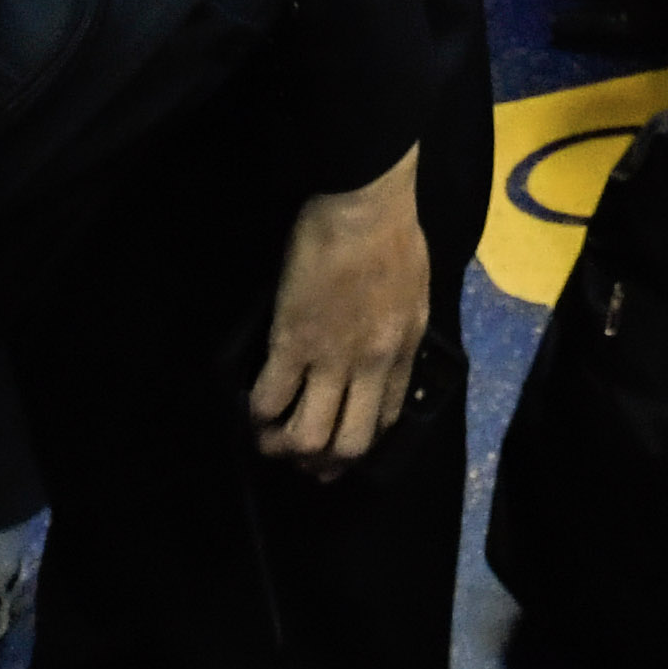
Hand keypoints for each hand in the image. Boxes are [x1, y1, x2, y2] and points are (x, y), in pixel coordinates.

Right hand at [247, 143, 426, 469]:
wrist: (365, 204)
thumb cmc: (393, 234)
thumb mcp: (415, 292)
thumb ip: (400, 330)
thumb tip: (384, 352)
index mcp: (406, 349)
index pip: (389, 419)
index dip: (363, 442)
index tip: (343, 447)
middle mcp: (373, 365)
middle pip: (351, 442)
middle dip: (325, 464)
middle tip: (304, 462)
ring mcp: (333, 357)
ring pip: (310, 436)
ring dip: (285, 447)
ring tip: (271, 441)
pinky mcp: (293, 341)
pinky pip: (271, 398)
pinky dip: (258, 413)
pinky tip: (252, 410)